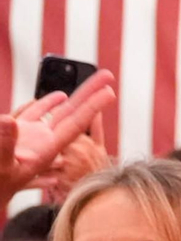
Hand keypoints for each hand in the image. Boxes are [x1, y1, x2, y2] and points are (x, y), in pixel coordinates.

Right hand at [0, 72, 116, 203]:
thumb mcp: (1, 165)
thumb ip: (5, 144)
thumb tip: (9, 120)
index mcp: (47, 149)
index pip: (75, 123)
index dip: (93, 107)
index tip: (110, 92)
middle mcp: (46, 141)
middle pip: (73, 113)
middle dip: (90, 93)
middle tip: (108, 75)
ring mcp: (34, 138)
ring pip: (57, 112)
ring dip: (73, 98)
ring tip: (90, 87)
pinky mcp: (20, 135)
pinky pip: (37, 116)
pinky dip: (47, 106)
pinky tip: (59, 98)